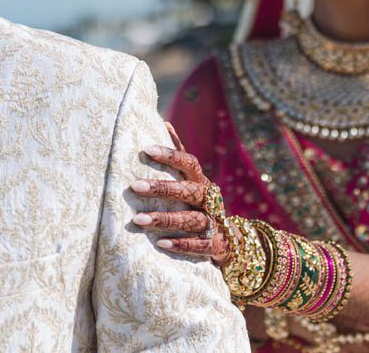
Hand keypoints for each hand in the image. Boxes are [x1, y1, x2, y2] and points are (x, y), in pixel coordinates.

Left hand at [131, 122, 230, 263]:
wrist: (234, 238)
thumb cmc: (201, 202)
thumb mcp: (193, 179)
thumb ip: (179, 155)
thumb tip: (164, 123)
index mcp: (201, 181)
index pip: (188, 163)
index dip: (170, 155)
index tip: (146, 149)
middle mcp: (209, 199)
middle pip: (188, 191)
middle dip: (162, 188)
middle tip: (134, 185)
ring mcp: (214, 222)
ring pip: (191, 219)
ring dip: (165, 219)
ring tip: (138, 219)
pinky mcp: (217, 245)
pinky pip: (201, 245)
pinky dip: (182, 245)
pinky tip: (160, 245)